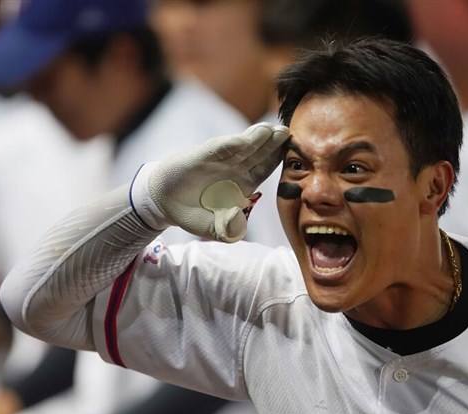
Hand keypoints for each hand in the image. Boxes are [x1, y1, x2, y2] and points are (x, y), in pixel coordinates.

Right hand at [131, 122, 288, 241]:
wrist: (164, 202)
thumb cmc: (193, 213)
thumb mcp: (213, 228)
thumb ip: (228, 230)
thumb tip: (237, 222)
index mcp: (243, 183)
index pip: (268, 169)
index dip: (282, 163)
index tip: (303, 158)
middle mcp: (236, 167)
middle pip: (262, 153)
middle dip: (278, 145)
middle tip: (296, 136)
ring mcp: (221, 158)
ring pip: (247, 146)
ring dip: (263, 138)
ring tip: (279, 130)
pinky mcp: (205, 153)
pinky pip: (225, 146)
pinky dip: (240, 140)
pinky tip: (255, 134)